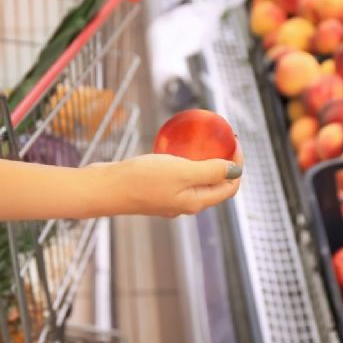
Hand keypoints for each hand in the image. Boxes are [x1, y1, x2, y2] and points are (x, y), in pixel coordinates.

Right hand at [95, 143, 243, 217]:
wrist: (105, 188)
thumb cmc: (142, 180)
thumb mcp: (182, 172)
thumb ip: (210, 171)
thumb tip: (236, 171)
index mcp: (196, 202)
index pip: (229, 187)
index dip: (237, 166)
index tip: (234, 142)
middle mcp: (185, 204)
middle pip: (215, 185)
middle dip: (223, 163)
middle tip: (221, 138)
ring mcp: (169, 199)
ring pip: (196, 181)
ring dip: (204, 163)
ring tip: (201, 142)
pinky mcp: (155, 192)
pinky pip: (177, 177)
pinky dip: (183, 163)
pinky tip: (174, 149)